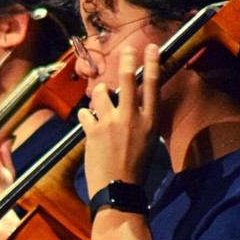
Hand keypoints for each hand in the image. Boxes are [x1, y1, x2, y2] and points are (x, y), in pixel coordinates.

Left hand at [79, 43, 160, 195]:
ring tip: (99, 99)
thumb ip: (141, 121)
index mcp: (150, 121)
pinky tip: (87, 121)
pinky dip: (85, 116)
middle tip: (125, 50)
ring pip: (101, 94)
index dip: (152, 63)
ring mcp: (111, 123)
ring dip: (98, 94)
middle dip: (126, 60)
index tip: (151, 48)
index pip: (153, 85)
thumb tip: (132, 105)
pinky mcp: (93, 131)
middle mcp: (131, 118)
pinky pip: (85, 113)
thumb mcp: (148, 142)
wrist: (118, 190)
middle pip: (127, 79)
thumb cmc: (136, 170)